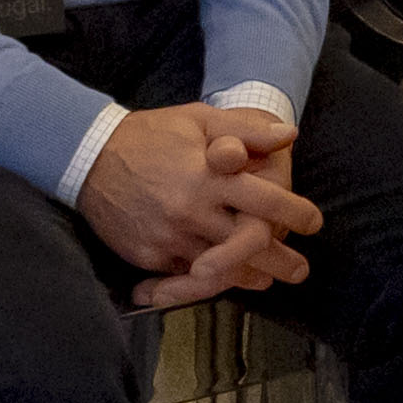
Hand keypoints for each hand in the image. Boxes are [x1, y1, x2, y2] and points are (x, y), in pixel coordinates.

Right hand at [85, 100, 321, 306]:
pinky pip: (185, 276)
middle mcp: (193, 209)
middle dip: (280, 260)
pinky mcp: (148, 254)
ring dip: (248, 277)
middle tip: (300, 270)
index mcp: (210, 175)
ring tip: (267, 282)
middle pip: (248, 244)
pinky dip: (207, 282)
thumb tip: (289, 135)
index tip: (313, 223)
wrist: (89, 156)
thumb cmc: (151, 134)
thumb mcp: (199, 120)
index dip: (295, 214)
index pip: (265, 200)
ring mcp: (169, 235)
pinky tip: (225, 282)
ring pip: (220, 268)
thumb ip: (246, 130)